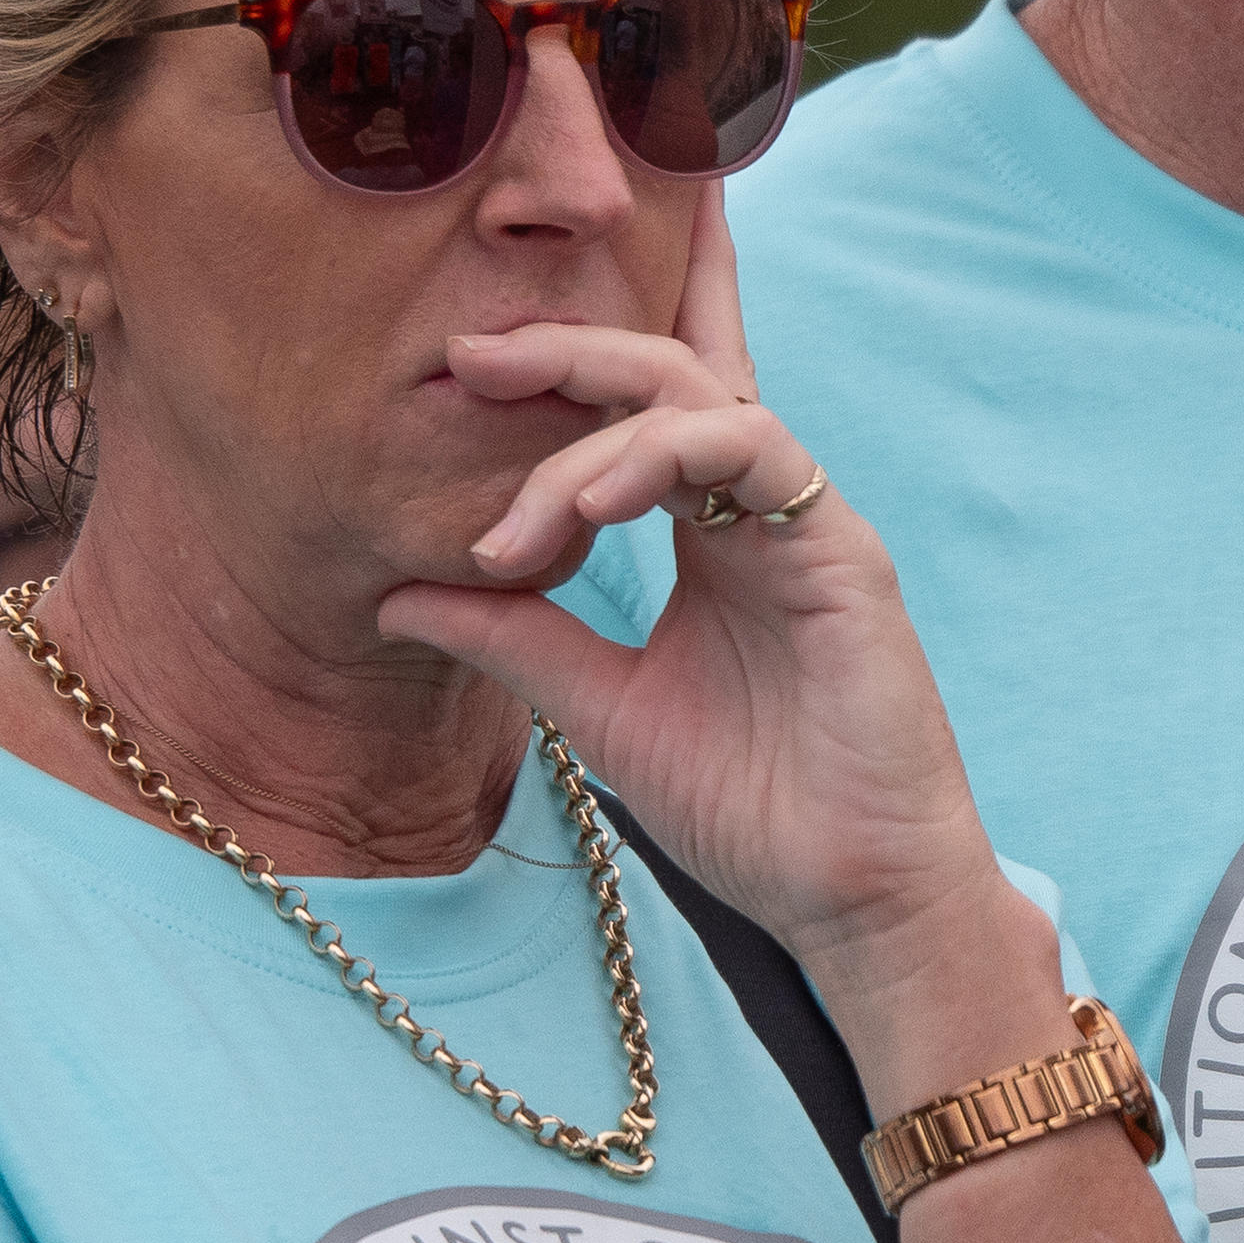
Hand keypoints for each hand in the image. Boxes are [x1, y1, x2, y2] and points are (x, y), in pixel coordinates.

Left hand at [373, 194, 1038, 1077]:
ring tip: (514, 518)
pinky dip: (661, 459)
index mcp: (710, 534)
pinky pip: (751, 450)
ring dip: (593, 433)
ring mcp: (804, 520)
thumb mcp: (601, 709)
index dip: (589, 345)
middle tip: (466, 355)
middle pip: (671, 371)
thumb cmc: (752, 810)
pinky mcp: (841, 549)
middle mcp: (760, 509)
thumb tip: (394, 590)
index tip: (467, 352)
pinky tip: (591, 504)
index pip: (658, 404)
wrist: (849, 897)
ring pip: (698, 401)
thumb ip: (516, 638)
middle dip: (567, 349)